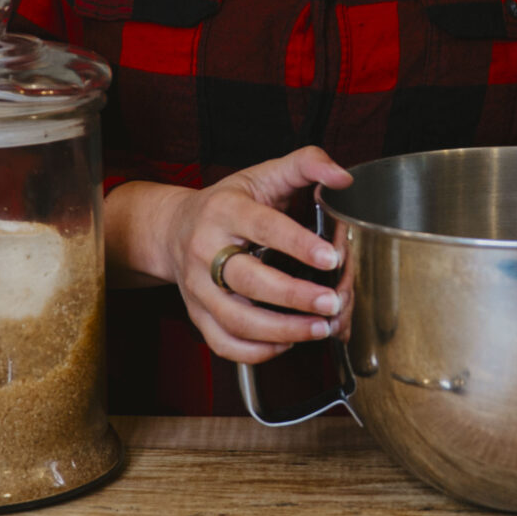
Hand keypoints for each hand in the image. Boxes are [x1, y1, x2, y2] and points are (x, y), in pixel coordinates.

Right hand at [108, 148, 352, 364]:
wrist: (173, 229)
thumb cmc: (228, 204)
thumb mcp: (263, 174)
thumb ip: (306, 164)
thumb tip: (343, 176)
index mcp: (225, 211)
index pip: (264, 227)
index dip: (298, 244)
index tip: (331, 257)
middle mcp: (205, 250)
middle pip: (249, 280)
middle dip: (295, 296)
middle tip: (332, 302)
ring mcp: (198, 287)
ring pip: (236, 320)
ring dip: (282, 331)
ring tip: (320, 328)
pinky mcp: (197, 315)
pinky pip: (224, 344)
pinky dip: (258, 351)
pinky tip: (287, 342)